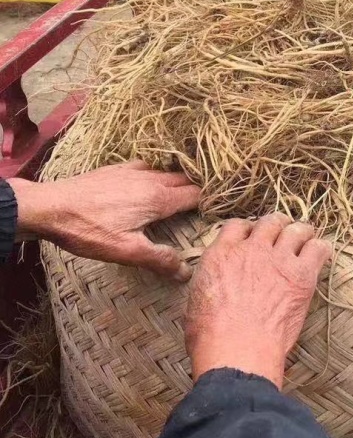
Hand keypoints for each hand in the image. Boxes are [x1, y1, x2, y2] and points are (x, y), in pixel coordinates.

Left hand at [11, 161, 200, 280]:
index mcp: (158, 198)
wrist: (49, 207)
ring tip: (183, 195)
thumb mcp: (126, 251)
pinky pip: (146, 166)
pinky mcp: (115, 169)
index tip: (218, 211)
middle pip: (185, 180)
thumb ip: (160, 259)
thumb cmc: (88, 230)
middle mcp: (150, 179)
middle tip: (206, 205)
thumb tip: (187, 271)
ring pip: (166, 171)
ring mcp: (132, 170)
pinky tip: (149, 182)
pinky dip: (157, 173)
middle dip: (198, 190)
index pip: (196, 194)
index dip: (211, 202)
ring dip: (178, 181)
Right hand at [185, 214, 330, 387]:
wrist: (237, 350)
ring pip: (296, 229)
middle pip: (269, 222)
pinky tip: (319, 256)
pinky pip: (318, 249)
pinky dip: (320, 249)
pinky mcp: (301, 275)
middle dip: (276, 227)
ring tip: (304, 240)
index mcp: (221, 254)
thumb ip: (210, 278)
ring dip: (300, 233)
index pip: (237, 225)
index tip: (253, 239)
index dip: (247, 230)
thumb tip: (215, 279)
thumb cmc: (210, 335)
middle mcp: (251, 249)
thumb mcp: (195, 298)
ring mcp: (278, 259)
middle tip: (280, 237)